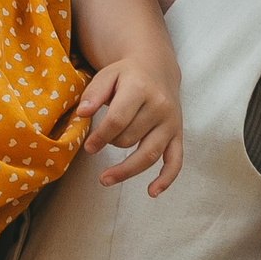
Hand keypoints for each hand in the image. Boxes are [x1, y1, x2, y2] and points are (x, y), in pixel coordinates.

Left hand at [79, 60, 182, 194]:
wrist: (157, 68)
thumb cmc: (127, 74)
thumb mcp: (107, 75)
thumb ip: (94, 93)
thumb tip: (82, 113)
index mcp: (140, 89)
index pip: (118, 120)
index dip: (101, 137)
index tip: (89, 147)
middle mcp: (160, 106)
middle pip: (130, 139)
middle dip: (111, 144)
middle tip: (98, 144)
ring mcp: (171, 123)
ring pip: (149, 154)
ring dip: (126, 171)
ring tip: (105, 179)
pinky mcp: (178, 135)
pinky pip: (175, 161)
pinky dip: (166, 179)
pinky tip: (152, 192)